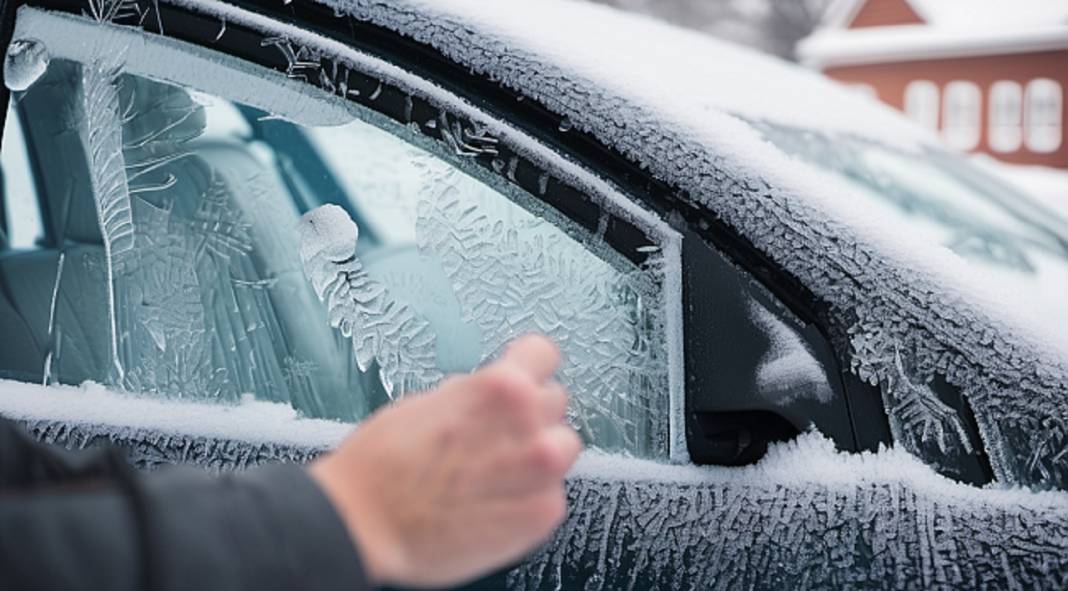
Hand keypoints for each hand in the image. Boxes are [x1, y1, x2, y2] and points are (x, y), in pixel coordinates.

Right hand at [309, 334, 581, 586]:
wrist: (363, 524)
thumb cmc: (381, 464)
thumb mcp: (426, 402)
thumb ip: (472, 395)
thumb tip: (488, 395)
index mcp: (501, 387)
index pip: (544, 353)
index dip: (528, 366)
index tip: (523, 376)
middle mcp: (529, 424)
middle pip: (554, 401)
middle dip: (529, 414)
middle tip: (496, 435)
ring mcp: (540, 472)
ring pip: (562, 447)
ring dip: (537, 454)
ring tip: (500, 470)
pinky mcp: (541, 514)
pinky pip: (551, 494)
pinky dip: (529, 497)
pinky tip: (494, 502)